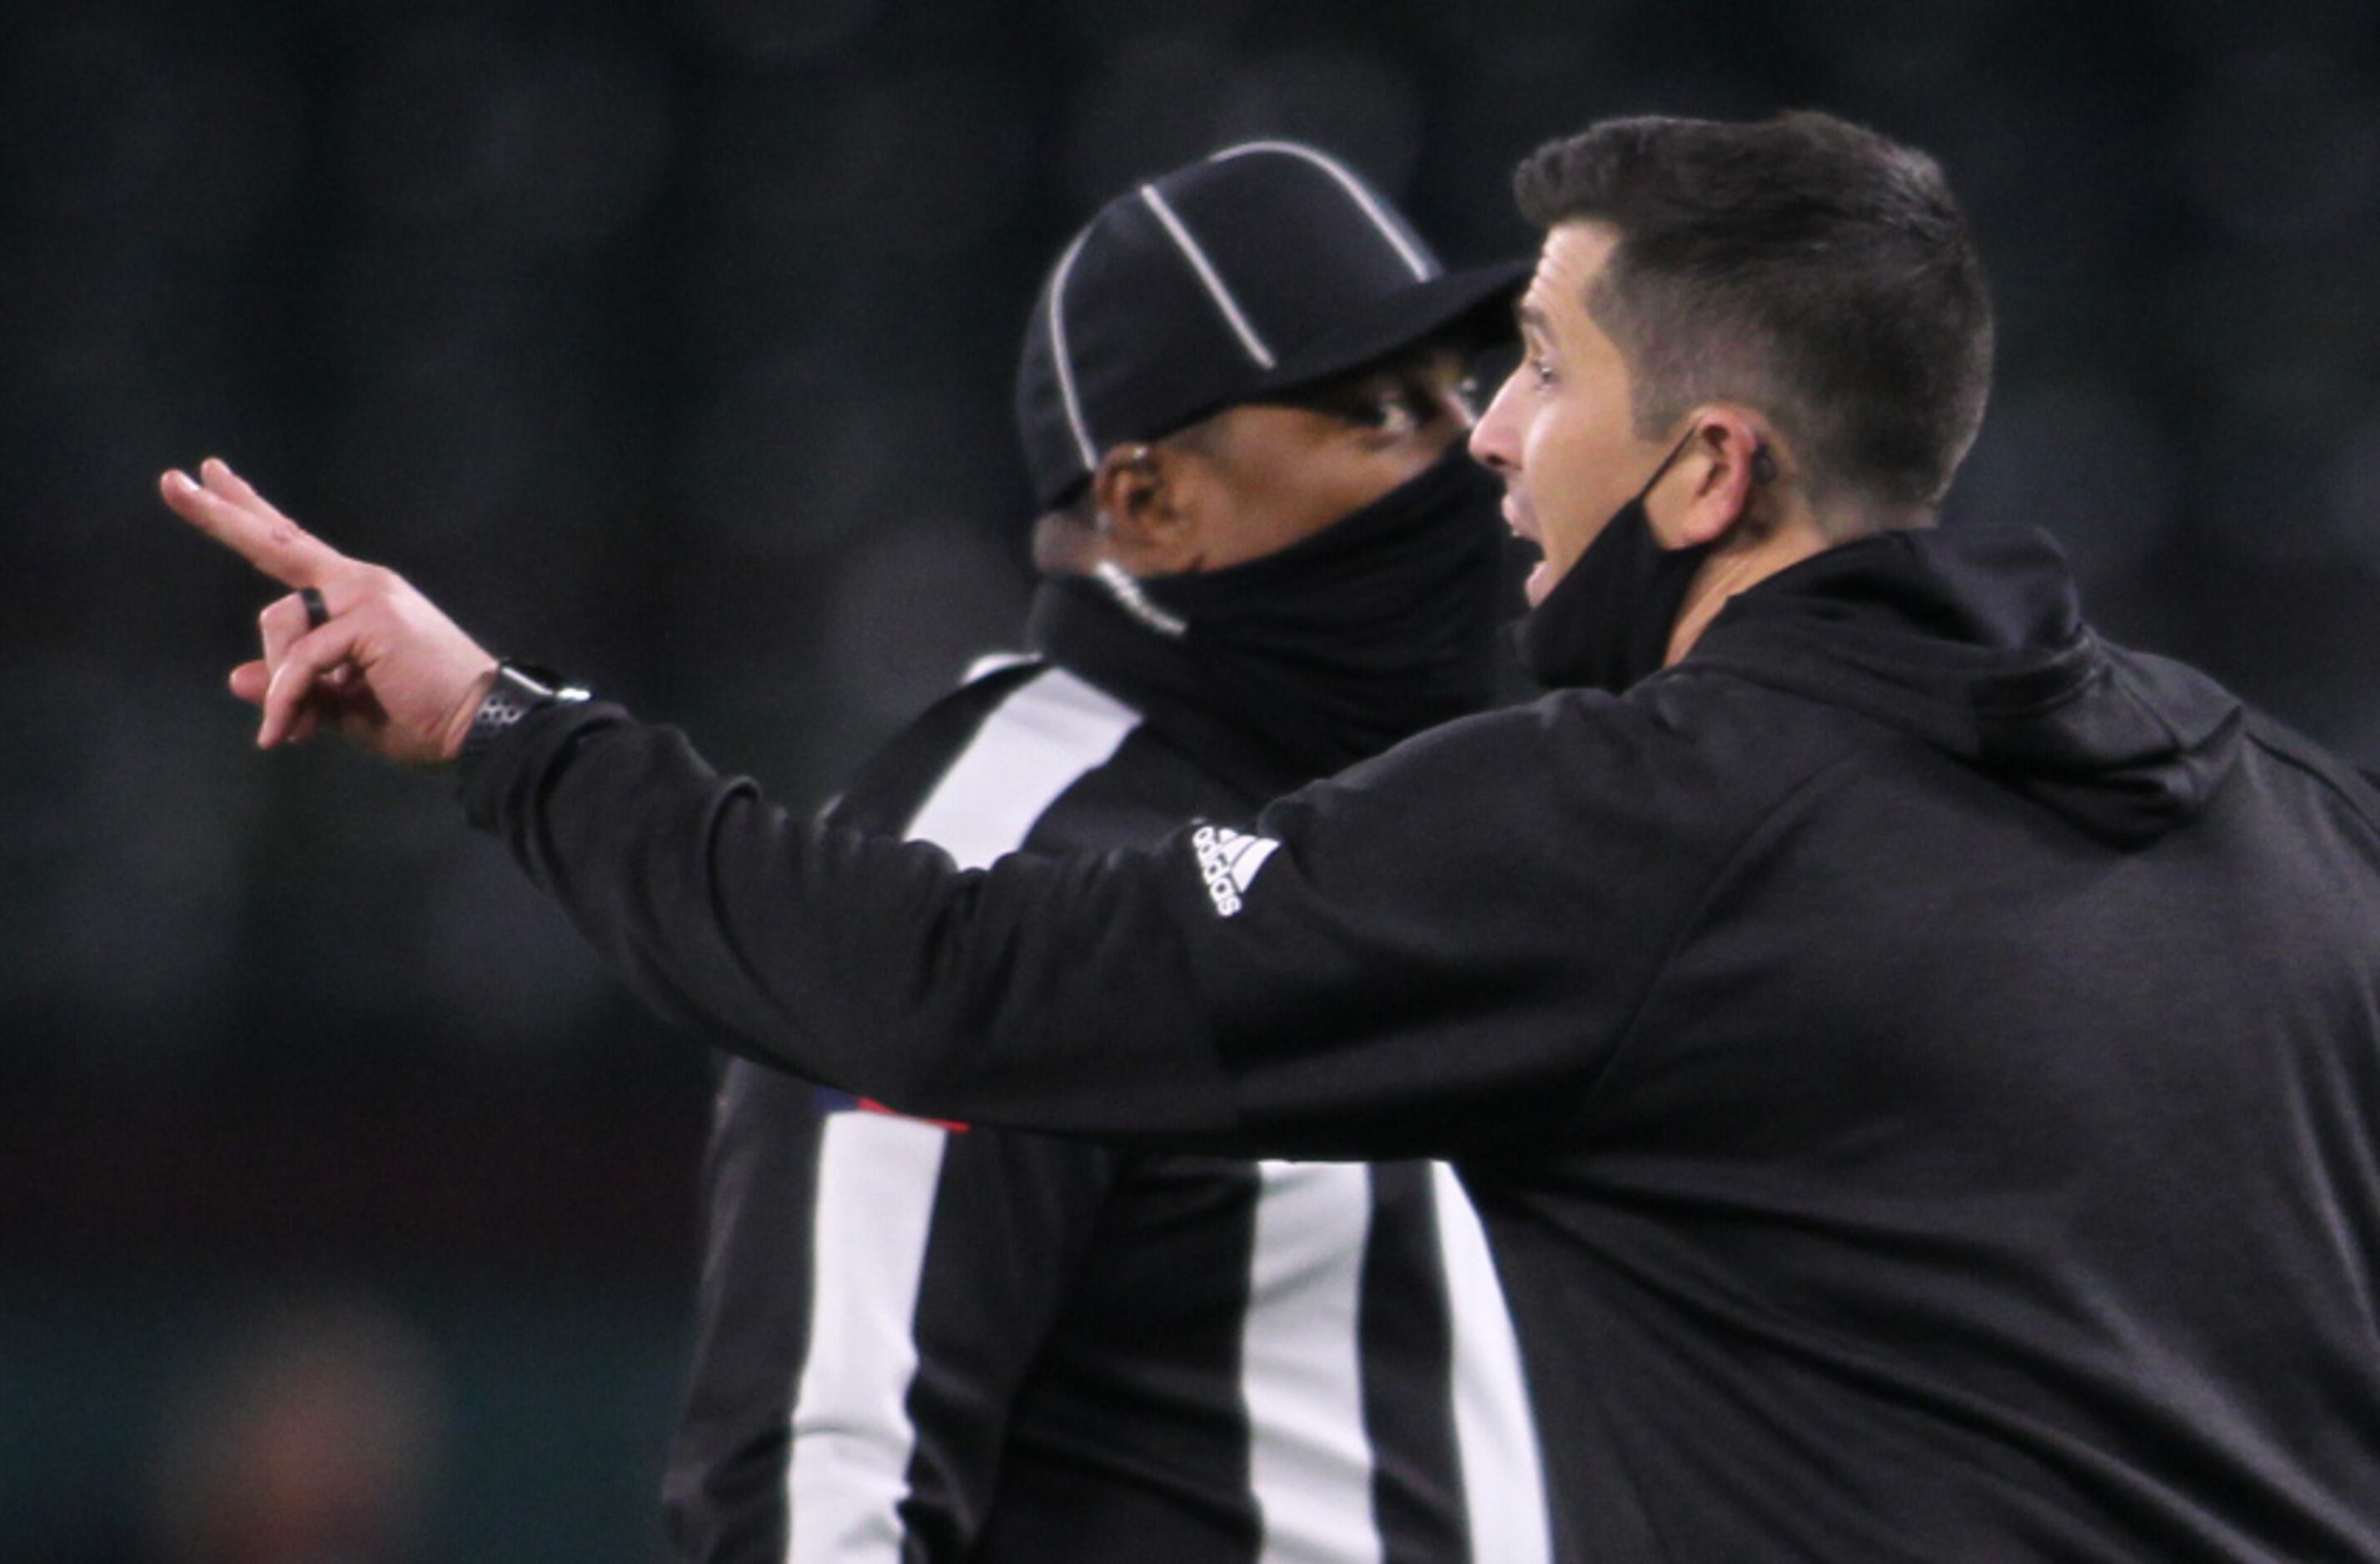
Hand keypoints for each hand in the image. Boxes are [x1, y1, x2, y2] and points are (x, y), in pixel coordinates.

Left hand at [160, 457, 499, 766]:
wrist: (480, 725)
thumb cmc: (420, 716)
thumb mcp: (340, 705)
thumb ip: (293, 687)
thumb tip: (237, 680)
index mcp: (356, 596)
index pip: (292, 543)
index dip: (250, 510)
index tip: (212, 474)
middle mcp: (359, 583)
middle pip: (276, 541)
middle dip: (219, 514)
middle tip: (171, 481)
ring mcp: (366, 596)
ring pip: (279, 623)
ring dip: (280, 682)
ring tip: (296, 727)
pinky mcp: (370, 620)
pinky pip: (300, 661)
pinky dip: (289, 701)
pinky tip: (289, 733)